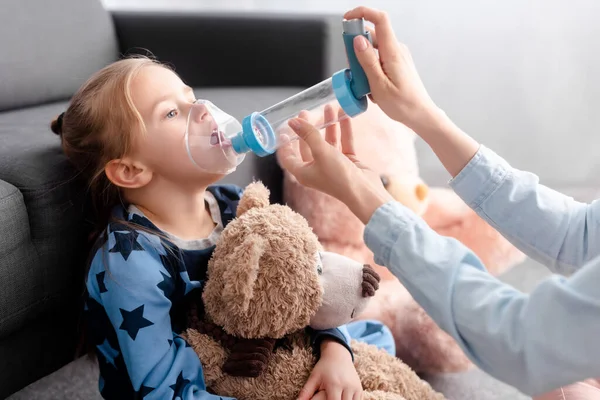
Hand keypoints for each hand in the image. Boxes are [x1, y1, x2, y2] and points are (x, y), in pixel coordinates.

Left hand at [277, 105, 392, 223]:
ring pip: (327, 141)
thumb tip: (293, 121)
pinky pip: (343, 143)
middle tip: (306, 112)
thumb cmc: (338, 176)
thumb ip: (308, 134)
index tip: (284, 129)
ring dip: (328, 125)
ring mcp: (332, 165)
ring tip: (329, 107)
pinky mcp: (346, 162)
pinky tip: (344, 115)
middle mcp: (316, 169)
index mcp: (303, 172)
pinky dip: (343, 130)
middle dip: (308, 128)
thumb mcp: (321, 152)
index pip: (288, 157)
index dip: (285, 144)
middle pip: (308, 145)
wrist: (364, 191)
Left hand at [297, 339, 362, 399]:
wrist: (338, 354)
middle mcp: (347, 386)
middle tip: (329, 399)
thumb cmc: (324, 367)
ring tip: (336, 398)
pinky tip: (343, 399)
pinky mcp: (359, 389)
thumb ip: (305, 392)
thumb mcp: (313, 378)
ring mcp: (355, 388)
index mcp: (334, 384)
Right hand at [345, 6, 479, 176]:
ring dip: (362, 62)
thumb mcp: (379, 85)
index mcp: (393, 52)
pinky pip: (378, 59)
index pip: (379, 19)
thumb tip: (357, 40)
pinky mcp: (396, 64)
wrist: (421, 115)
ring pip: (373, 48)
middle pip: (372, 34)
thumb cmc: (403, 104)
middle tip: (353, 67)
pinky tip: (371, 86)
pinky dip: (369, 69)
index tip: (347, 19)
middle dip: (356, 46)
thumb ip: (367, 61)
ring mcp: (397, 56)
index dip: (362, 13)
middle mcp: (396, 50)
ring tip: (364, 84)